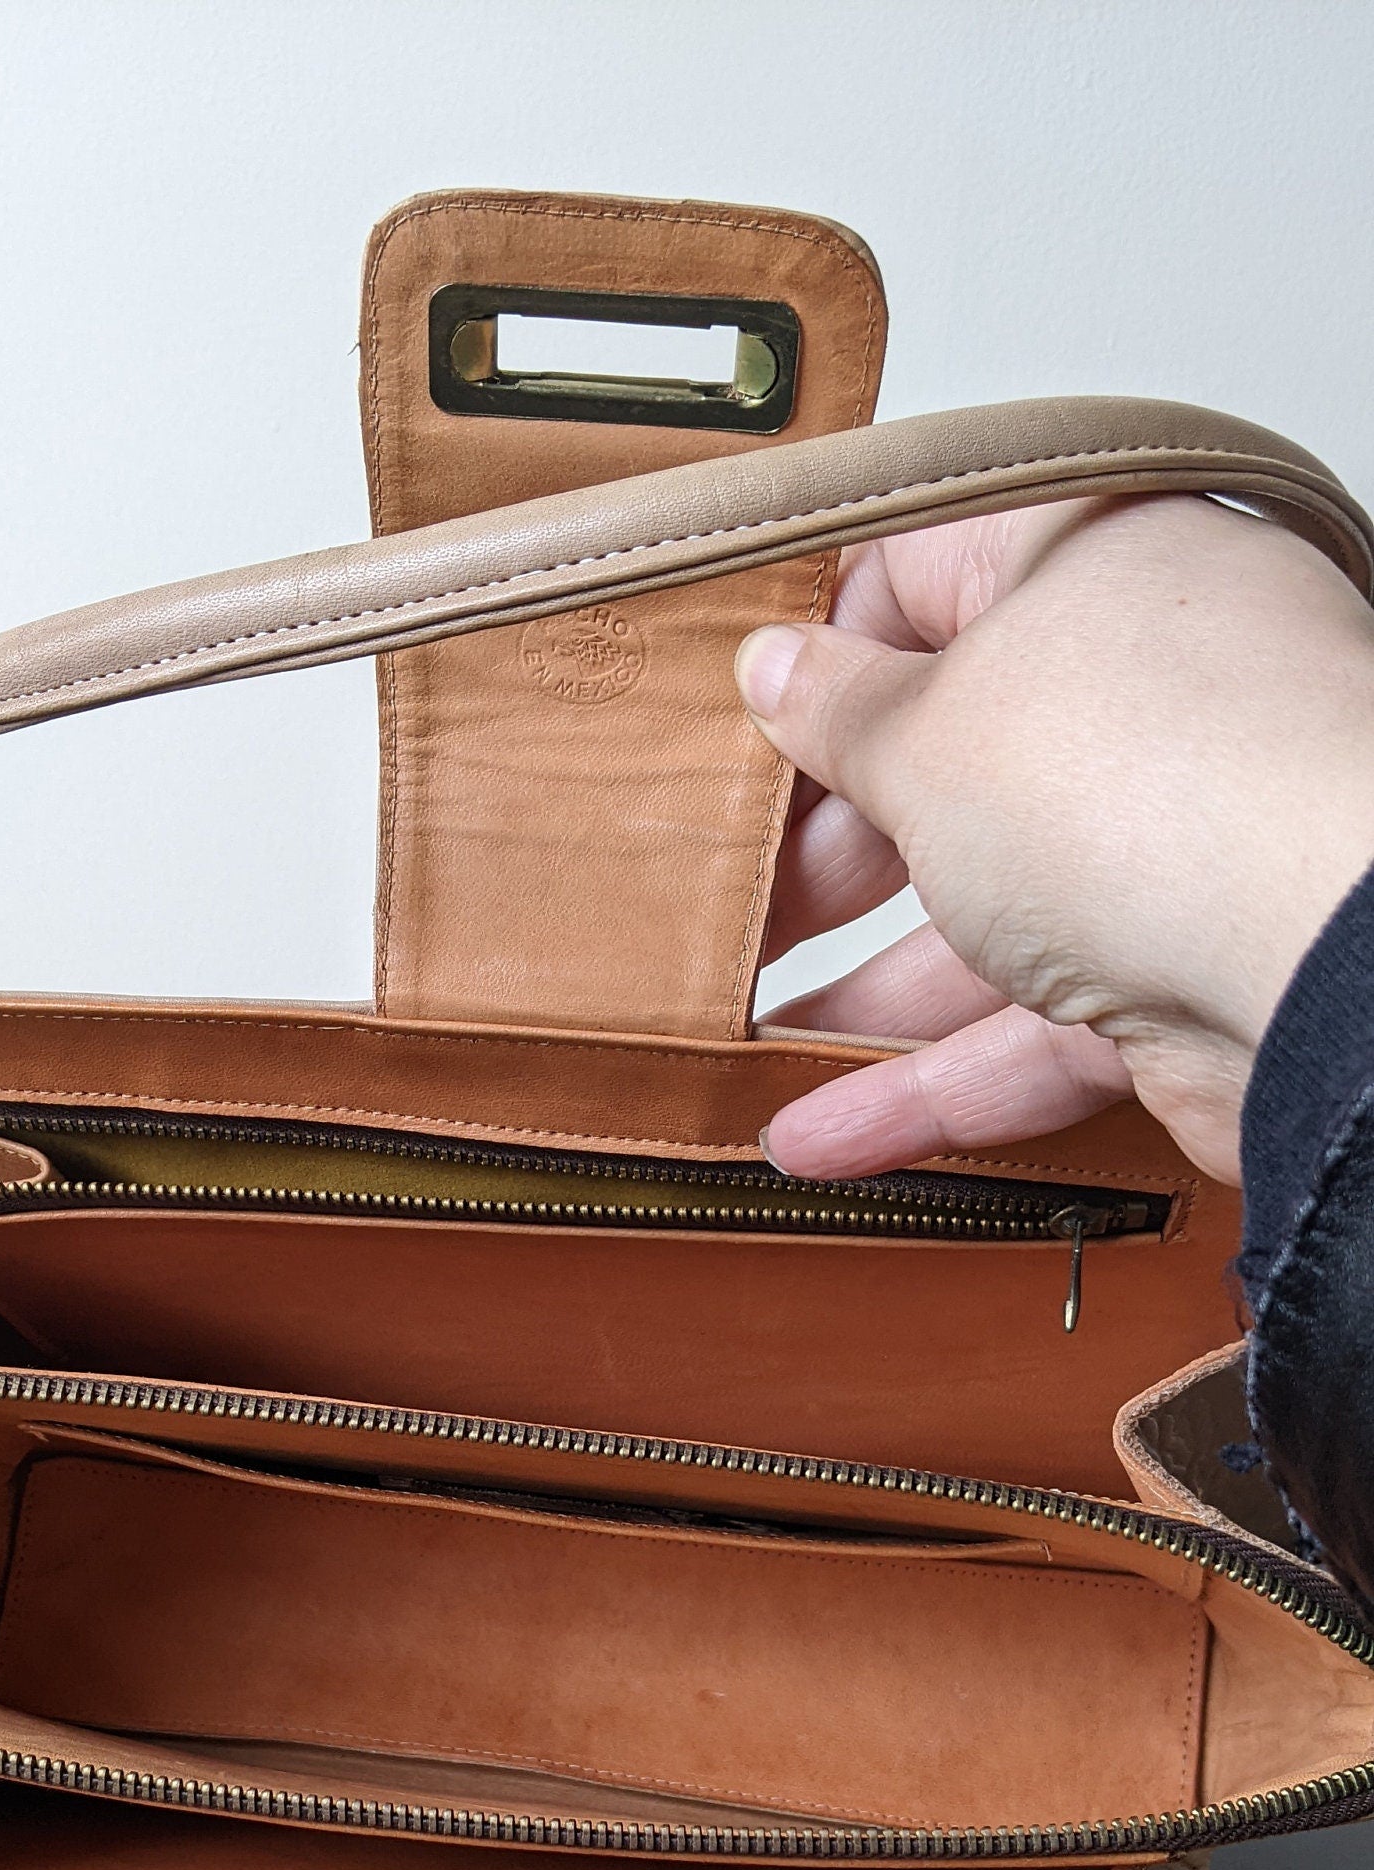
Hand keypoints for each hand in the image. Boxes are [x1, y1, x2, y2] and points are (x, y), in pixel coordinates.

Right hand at [737, 495, 1373, 1183]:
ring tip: (744, 1034)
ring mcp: (1175, 840)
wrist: (1329, 959)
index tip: (735, 729)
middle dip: (827, 854)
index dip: (817, 656)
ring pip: (986, 916)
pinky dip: (931, 1083)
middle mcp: (1148, 694)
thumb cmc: (1162, 787)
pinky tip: (824, 1126)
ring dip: (861, 993)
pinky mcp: (1187, 978)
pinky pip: (1033, 1030)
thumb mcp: (927, 732)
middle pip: (950, 769)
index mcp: (1095, 564)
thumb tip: (780, 671)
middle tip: (733, 901)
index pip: (925, 579)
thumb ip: (838, 712)